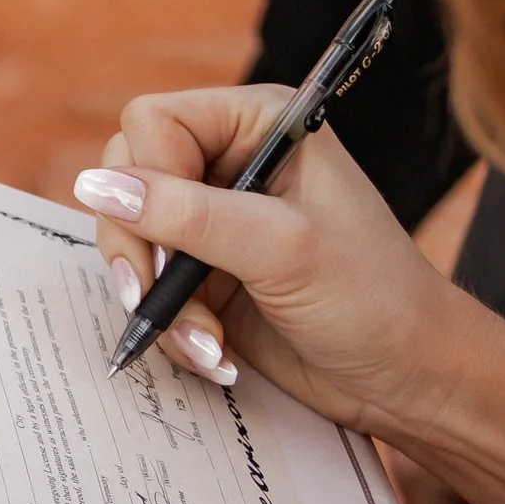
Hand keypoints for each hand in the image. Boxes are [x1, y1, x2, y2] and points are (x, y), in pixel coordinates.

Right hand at [73, 85, 483, 437]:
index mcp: (259, 124)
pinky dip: (171, 325)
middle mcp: (229, 162)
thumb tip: (93, 185)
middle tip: (155, 291)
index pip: (153, 122)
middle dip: (141, 247)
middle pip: (125, 177)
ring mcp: (213, 221)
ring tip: (205, 340)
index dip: (149, 178)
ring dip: (158, 298)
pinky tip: (214, 351)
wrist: (411, 380)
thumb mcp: (281, 248)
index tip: (177, 238)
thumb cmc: (374, 299)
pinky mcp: (205, 273)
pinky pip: (149, 287)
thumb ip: (186, 213)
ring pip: (127, 237)